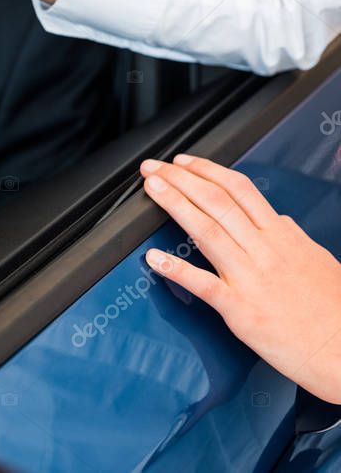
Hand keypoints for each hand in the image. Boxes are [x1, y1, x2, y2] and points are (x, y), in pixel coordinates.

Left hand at [140, 155, 340, 403]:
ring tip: (152, 189)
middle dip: (180, 180)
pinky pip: (203, 284)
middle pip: (217, 202)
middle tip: (153, 168)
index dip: (207, 171)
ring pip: (207, 231)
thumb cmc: (335, 311)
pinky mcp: (241, 310)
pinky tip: (153, 257)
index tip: (183, 162)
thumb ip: (293, 238)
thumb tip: (278, 220)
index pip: (240, 190)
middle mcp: (265, 251)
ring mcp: (251, 278)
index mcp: (282, 237)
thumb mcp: (320, 261)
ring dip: (175, 205)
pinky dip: (176, 269)